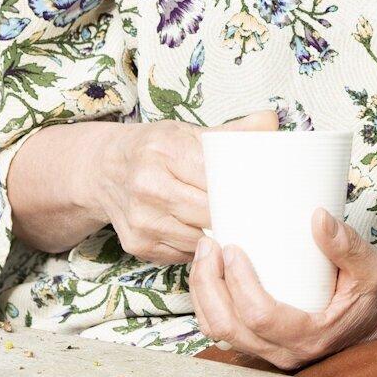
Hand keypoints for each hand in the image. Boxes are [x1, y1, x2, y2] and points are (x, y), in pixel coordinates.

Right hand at [90, 108, 278, 264]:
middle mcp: (147, 185)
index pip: (216, 177)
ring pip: (198, 238)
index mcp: (165, 150)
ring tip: (235, 226)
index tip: (264, 193)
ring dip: (218, 234)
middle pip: (209, 211)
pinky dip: (198, 247)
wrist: (104, 169)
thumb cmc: (155, 148)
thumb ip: (232, 132)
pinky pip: (182, 254)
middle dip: (234, 214)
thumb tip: (272, 122)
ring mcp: (140, 219)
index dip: (241, 188)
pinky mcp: (136, 244)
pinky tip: (204, 234)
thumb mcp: (188, 132)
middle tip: (257, 214)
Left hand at [190, 205, 376, 369]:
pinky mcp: (263, 344)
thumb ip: (346, 244)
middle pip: (229, 328)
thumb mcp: (370, 267)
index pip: (261, 317)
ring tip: (205, 254)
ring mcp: (271, 352)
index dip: (239, 283)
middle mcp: (286, 352)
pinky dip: (209, 303)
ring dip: (203, 294)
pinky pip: (225, 331)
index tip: (233, 248)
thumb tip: (318, 216)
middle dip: (208, 285)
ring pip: (220, 332)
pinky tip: (210, 273)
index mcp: (311, 336)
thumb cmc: (374, 293)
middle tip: (210, 245)